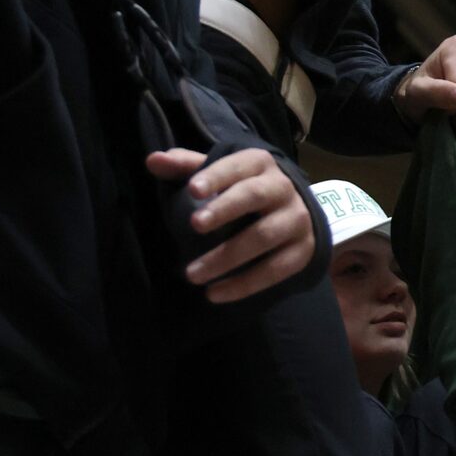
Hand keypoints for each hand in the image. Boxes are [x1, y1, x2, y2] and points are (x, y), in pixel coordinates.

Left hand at [144, 145, 312, 302]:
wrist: (300, 213)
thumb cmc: (247, 189)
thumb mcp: (221, 173)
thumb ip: (187, 167)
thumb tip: (153, 161)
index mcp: (260, 164)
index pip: (238, 166)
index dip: (217, 176)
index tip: (193, 189)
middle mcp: (282, 188)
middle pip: (254, 196)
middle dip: (225, 209)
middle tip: (194, 226)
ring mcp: (296, 220)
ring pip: (263, 237)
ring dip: (227, 257)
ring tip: (192, 274)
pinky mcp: (302, 251)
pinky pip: (274, 270)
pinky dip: (244, 284)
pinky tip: (215, 294)